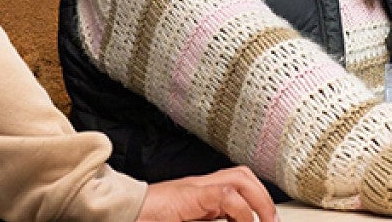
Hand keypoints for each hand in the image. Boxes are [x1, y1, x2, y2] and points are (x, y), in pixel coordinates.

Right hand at [137, 165, 277, 221]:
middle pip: (242, 174)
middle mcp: (199, 185)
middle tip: (271, 220)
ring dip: (258, 200)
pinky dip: (242, 210)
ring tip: (264, 220)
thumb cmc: (148, 217)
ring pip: (239, 177)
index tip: (266, 220)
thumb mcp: (186, 219)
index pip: (236, 183)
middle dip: (263, 197)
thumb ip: (207, 220)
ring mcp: (194, 188)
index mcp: (199, 193)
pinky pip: (226, 195)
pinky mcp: (190, 195)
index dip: (257, 198)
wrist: (120, 212)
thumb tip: (232, 221)